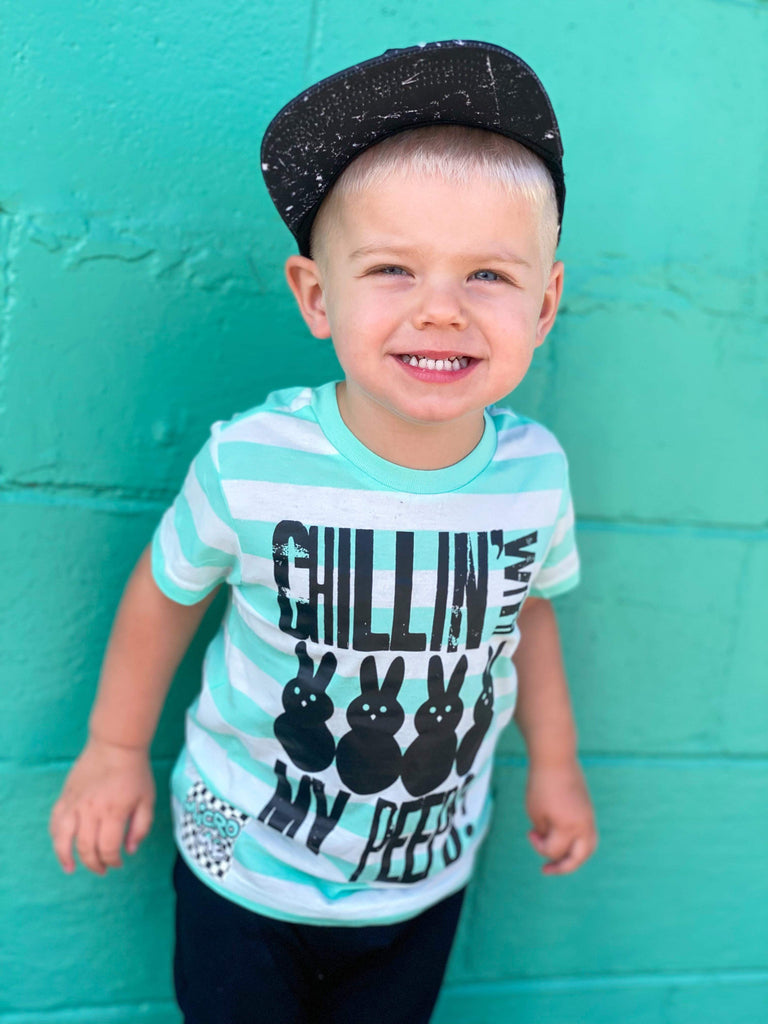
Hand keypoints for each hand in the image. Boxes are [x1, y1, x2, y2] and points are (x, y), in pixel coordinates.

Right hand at [50, 736, 154, 874]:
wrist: (115, 745)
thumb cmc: (135, 772)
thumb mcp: (147, 799)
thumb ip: (140, 827)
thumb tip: (129, 850)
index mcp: (113, 813)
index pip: (107, 848)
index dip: (112, 861)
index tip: (118, 862)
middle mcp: (91, 811)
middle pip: (85, 848)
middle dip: (94, 863)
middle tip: (101, 869)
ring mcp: (75, 803)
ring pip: (63, 839)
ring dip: (65, 857)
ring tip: (71, 868)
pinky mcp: (65, 796)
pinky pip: (55, 821)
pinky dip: (56, 837)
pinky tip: (61, 845)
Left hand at [525, 759, 596, 874]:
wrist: (556, 759)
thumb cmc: (541, 784)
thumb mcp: (536, 812)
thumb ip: (545, 833)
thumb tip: (553, 844)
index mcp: (569, 827)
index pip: (554, 850)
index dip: (538, 846)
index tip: (529, 832)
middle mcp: (584, 826)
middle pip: (579, 858)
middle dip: (563, 867)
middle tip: (547, 870)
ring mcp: (589, 818)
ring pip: (588, 847)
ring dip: (574, 856)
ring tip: (559, 859)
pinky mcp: (589, 810)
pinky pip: (587, 834)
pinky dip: (576, 842)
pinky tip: (562, 839)